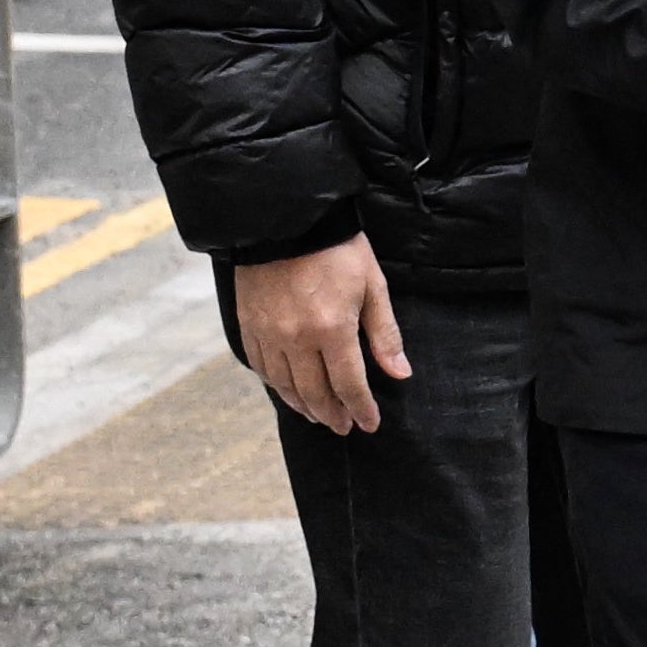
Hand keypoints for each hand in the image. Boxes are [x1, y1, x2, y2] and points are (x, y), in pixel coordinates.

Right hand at [235, 235, 408, 434]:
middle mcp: (296, 339)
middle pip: (314, 392)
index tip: (370, 424)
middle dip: (332, 414)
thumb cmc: (337, 249)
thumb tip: (399, 373)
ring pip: (284, 385)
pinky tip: (287, 390)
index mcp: (332, 330)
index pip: (349, 384)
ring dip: (303, 406)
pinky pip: (260, 367)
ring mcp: (267, 334)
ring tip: (319, 416)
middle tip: (344, 427)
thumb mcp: (372, 286)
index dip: (360, 408)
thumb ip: (384, 334)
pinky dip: (276, 385)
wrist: (286, 220)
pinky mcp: (247, 325)